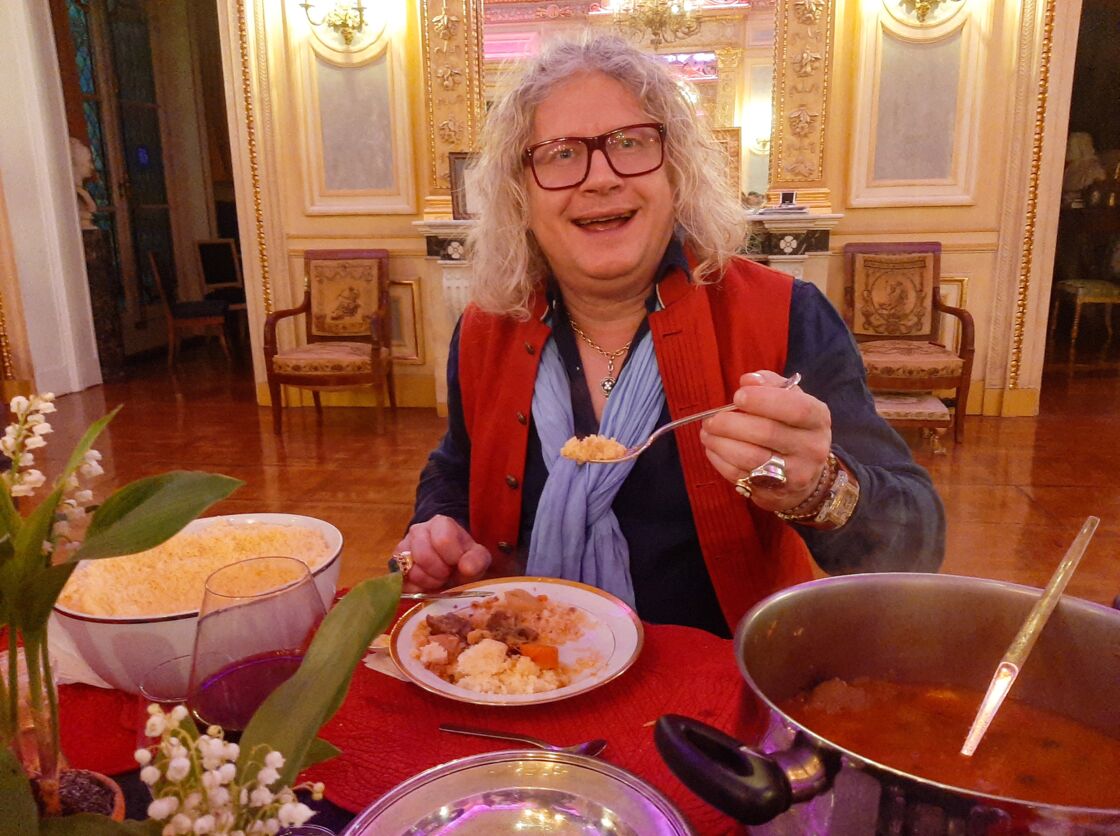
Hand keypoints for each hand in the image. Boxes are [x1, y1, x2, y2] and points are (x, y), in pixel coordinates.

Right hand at [394, 514, 491, 592]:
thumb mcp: (477, 558)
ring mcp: (402, 548)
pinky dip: (416, 589)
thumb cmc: (462, 559)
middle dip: (440, 572)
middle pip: (424, 556)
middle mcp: (417, 531)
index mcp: (440, 523)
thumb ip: (477, 560)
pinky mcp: (394, 566)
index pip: (443, 540)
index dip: (453, 558)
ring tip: (438, 579)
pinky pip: (401, 582)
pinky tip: (426, 585)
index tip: (458, 563)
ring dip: (429, 581)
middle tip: (447, 573)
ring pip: (412, 571)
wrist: (448, 565)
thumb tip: (466, 568)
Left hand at [699, 371, 832, 512]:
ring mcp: (796, 474)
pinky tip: (712, 449)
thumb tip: (748, 380)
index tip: (737, 396)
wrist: (804, 473)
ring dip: (721, 443)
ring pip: (751, 457)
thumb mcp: (790, 400)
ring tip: (707, 433)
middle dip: (731, 423)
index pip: (796, 408)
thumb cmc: (790, 427)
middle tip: (711, 419)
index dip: (764, 400)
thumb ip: (770, 384)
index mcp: (818, 419)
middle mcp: (813, 448)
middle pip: (767, 433)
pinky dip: (720, 461)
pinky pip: (741, 475)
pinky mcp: (776, 493)